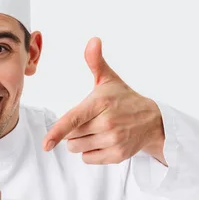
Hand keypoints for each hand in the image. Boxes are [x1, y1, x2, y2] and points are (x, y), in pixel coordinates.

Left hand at [43, 38, 165, 164]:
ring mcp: (113, 140)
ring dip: (80, 142)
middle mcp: (107, 123)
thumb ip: (96, 61)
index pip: (74, 119)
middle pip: (71, 136)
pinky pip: (88, 158)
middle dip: (73, 131)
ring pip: (77, 148)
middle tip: (89, 121)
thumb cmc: (124, 99)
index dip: (58, 132)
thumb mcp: (109, 79)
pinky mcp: (117, 155)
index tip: (46, 143)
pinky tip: (101, 141)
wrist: (152, 121)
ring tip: (95, 131)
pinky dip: (89, 153)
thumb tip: (93, 40)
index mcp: (100, 103)